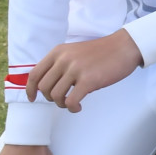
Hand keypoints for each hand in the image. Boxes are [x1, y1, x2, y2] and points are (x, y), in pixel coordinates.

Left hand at [26, 30, 142, 112]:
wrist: (125, 46)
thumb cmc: (101, 52)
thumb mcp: (75, 51)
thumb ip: (60, 64)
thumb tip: (47, 84)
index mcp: (58, 52)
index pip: (35, 74)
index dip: (30, 89)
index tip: (33, 98)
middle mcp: (64, 59)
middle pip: (44, 88)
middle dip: (50, 98)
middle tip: (62, 99)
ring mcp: (76, 69)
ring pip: (56, 96)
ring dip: (62, 104)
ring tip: (72, 102)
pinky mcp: (89, 80)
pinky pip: (71, 101)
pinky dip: (72, 108)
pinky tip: (79, 107)